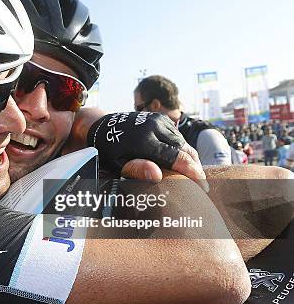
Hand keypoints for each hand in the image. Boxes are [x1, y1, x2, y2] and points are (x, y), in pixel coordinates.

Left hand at [88, 112, 205, 183]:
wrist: (102, 126)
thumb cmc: (108, 150)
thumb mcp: (117, 164)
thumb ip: (136, 169)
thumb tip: (156, 176)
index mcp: (144, 140)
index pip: (176, 158)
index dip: (193, 172)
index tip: (203, 185)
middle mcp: (154, 127)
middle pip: (184, 149)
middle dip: (194, 166)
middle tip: (200, 183)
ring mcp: (158, 120)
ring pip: (182, 142)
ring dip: (188, 157)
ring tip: (191, 173)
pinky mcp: (160, 118)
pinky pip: (176, 135)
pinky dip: (181, 148)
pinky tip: (180, 160)